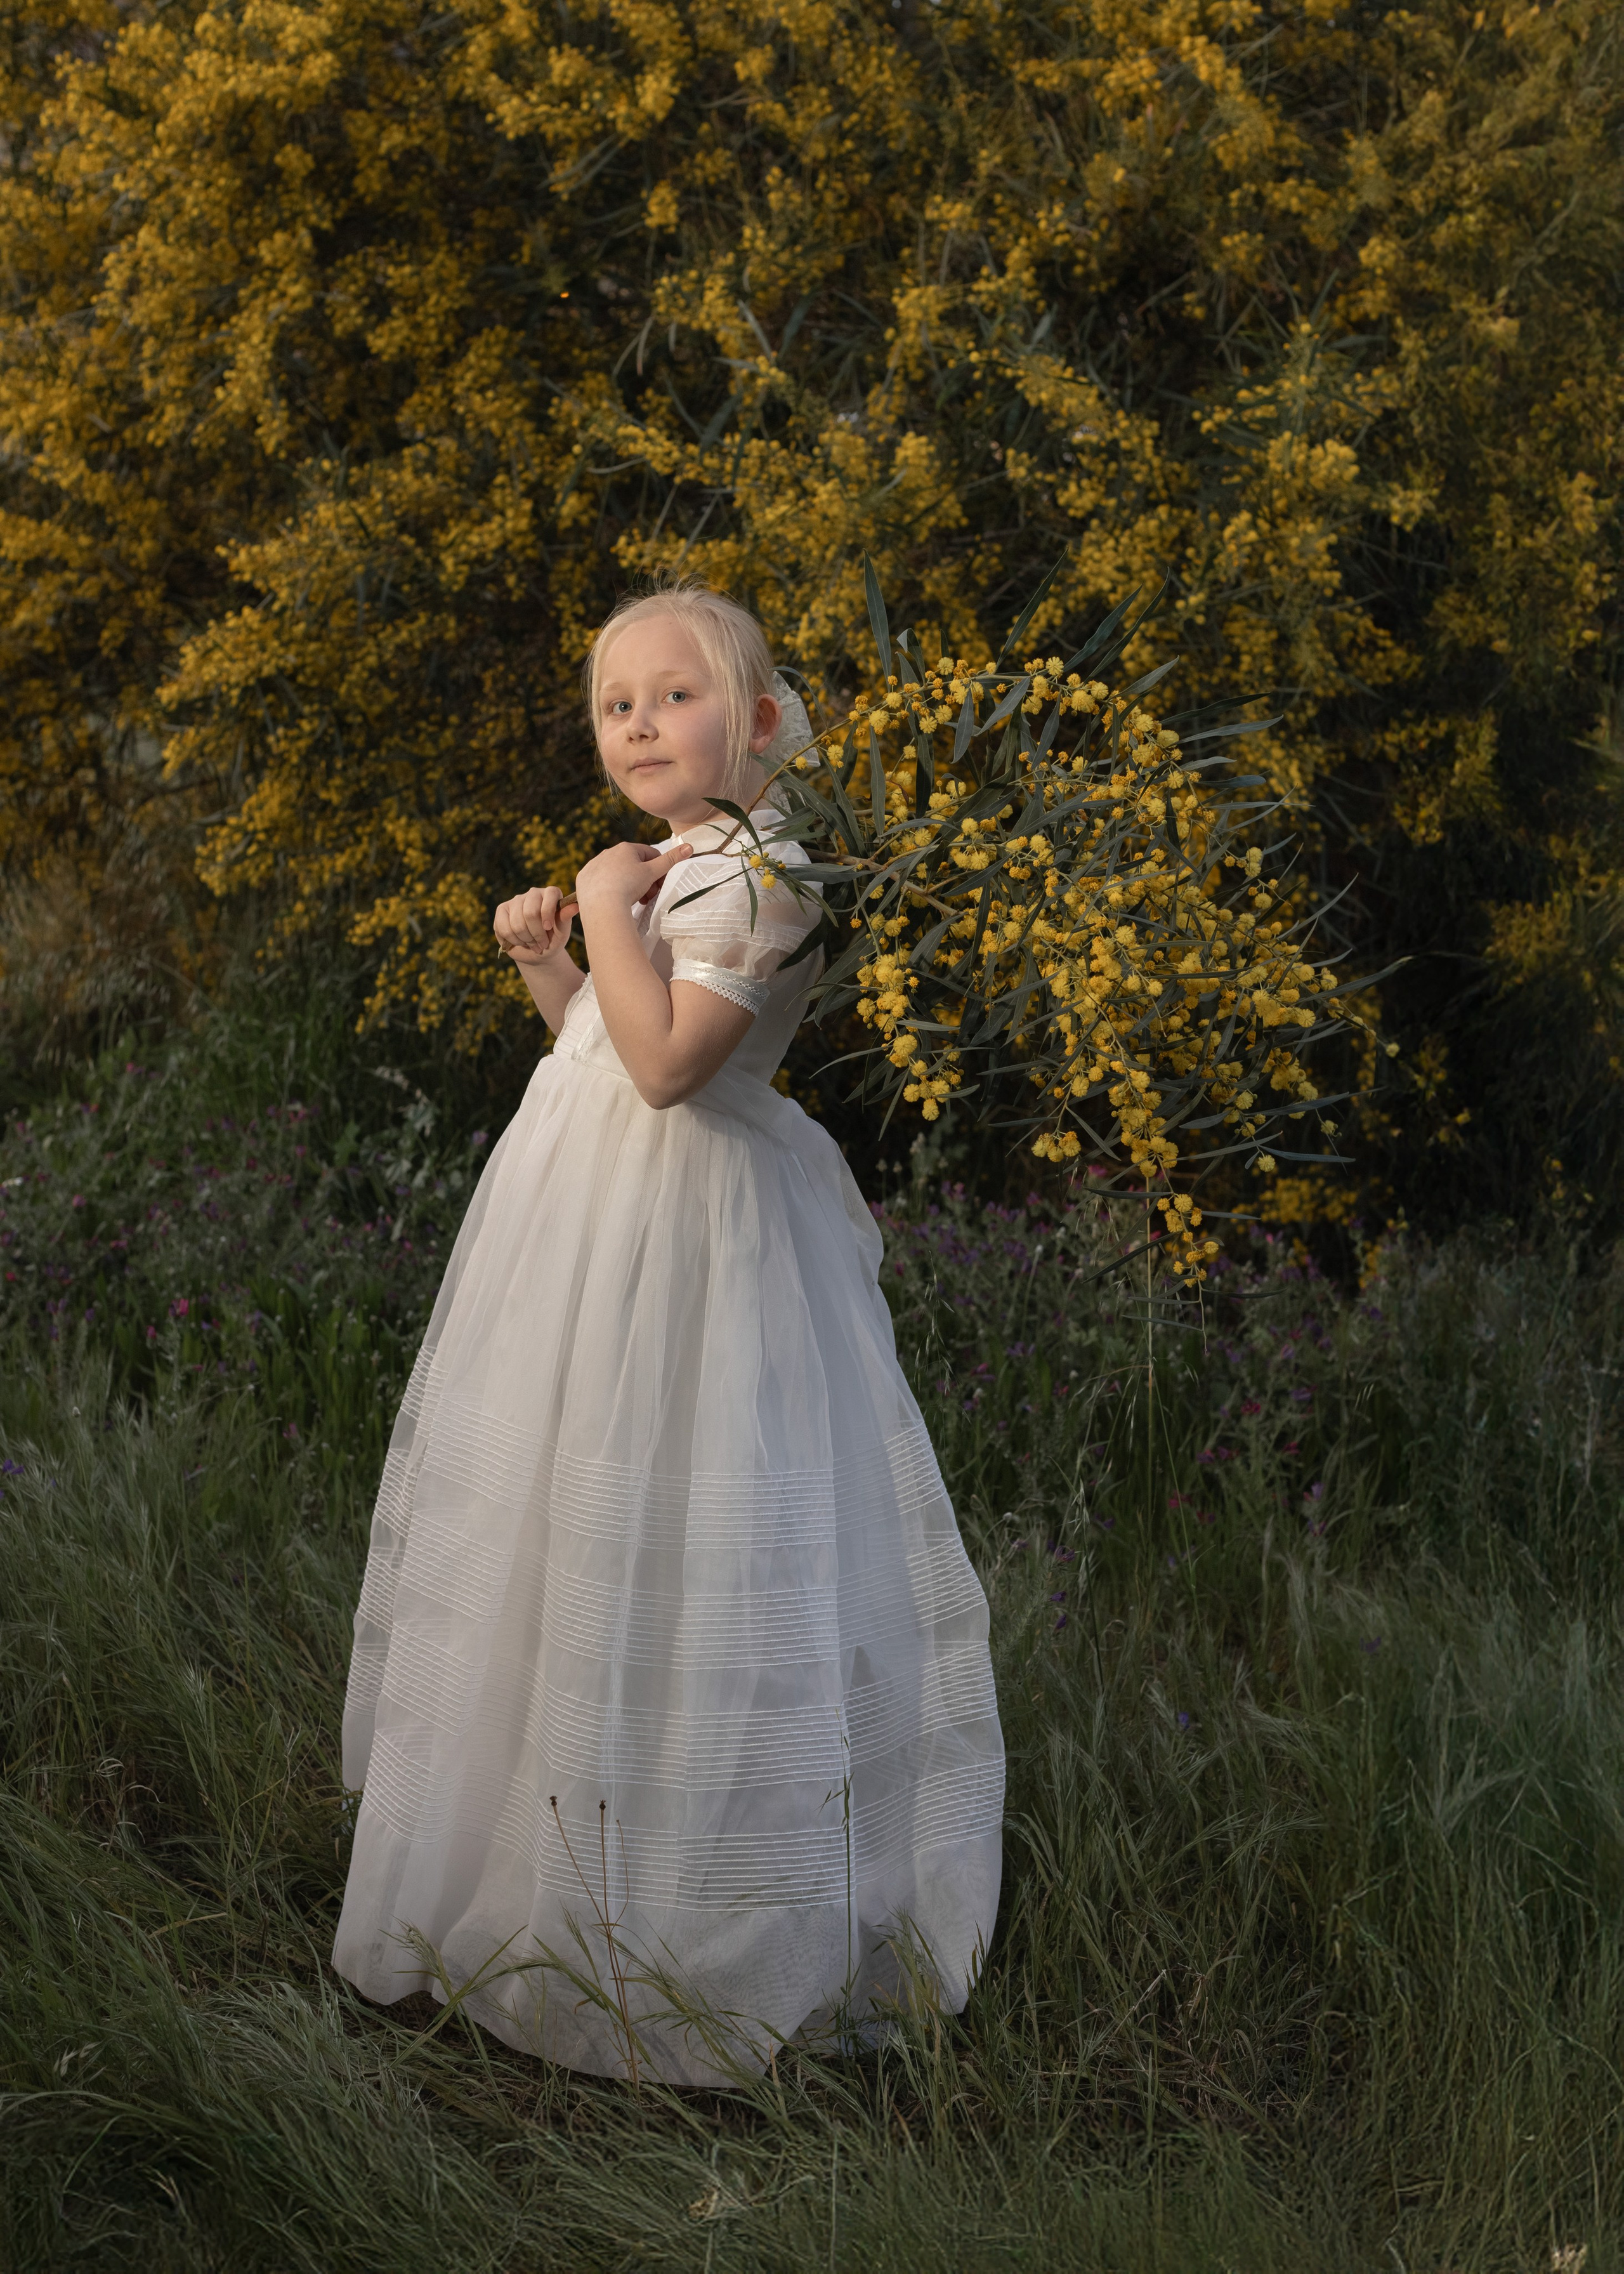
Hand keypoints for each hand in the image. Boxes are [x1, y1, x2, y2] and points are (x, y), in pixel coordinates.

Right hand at [494, 885, 574, 966]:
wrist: (538, 953)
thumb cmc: (553, 940)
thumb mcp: (562, 932)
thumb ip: (565, 918)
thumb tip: (575, 906)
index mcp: (551, 894)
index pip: (550, 893)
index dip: (548, 912)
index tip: (548, 928)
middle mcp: (533, 893)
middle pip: (530, 912)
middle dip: (536, 934)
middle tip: (542, 944)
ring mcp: (516, 900)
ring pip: (517, 923)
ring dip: (526, 939)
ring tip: (532, 944)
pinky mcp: (502, 910)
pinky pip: (504, 927)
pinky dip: (514, 940)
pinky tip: (520, 941)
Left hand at [573, 838, 692, 920]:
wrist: (602, 905)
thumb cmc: (628, 886)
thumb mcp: (653, 873)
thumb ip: (671, 860)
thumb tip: (689, 847)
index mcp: (626, 848)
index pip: (650, 855)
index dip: (658, 871)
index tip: (658, 885)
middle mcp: (608, 852)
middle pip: (633, 865)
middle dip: (644, 881)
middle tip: (647, 896)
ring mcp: (594, 865)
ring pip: (617, 874)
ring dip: (628, 886)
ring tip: (632, 900)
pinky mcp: (583, 879)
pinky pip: (600, 883)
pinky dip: (608, 890)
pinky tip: (613, 900)